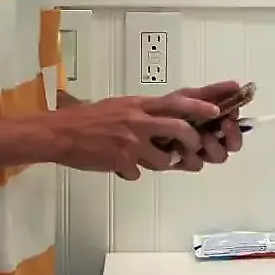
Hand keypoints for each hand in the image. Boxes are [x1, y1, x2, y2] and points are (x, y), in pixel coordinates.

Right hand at [50, 94, 219, 180]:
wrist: (59, 133)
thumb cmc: (85, 119)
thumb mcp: (117, 107)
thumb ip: (140, 113)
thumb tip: (158, 119)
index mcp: (137, 105)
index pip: (175, 102)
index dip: (198, 106)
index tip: (215, 110)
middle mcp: (137, 121)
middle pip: (178, 129)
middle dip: (192, 141)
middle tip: (195, 148)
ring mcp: (130, 143)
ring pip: (163, 158)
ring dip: (163, 163)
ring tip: (152, 161)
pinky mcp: (121, 161)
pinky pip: (138, 172)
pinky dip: (133, 172)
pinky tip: (121, 167)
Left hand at [162, 80, 247, 171]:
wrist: (135, 124)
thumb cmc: (161, 109)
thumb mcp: (186, 97)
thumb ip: (211, 93)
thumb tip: (236, 86)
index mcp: (213, 123)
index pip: (235, 128)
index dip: (237, 124)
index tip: (231, 114)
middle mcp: (209, 139)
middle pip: (231, 146)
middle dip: (231, 137)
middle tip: (224, 125)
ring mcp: (197, 152)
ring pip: (217, 156)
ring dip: (213, 146)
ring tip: (202, 136)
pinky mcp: (184, 163)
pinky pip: (196, 164)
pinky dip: (191, 155)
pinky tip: (181, 147)